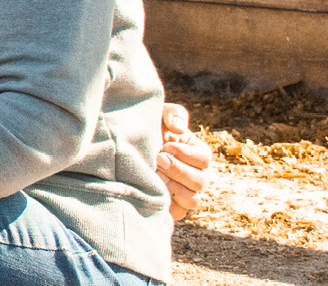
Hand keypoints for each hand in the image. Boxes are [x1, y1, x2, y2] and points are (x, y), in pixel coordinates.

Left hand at [157, 103, 212, 220]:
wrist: (123, 150)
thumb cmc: (146, 130)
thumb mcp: (158, 115)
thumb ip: (172, 114)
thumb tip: (178, 128)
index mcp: (196, 154)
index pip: (204, 158)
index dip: (187, 154)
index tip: (166, 146)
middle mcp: (195, 176)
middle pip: (200, 181)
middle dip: (178, 170)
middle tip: (157, 160)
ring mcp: (185, 194)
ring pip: (192, 200)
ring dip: (172, 187)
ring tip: (153, 176)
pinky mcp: (172, 208)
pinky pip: (178, 213)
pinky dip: (166, 204)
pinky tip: (150, 190)